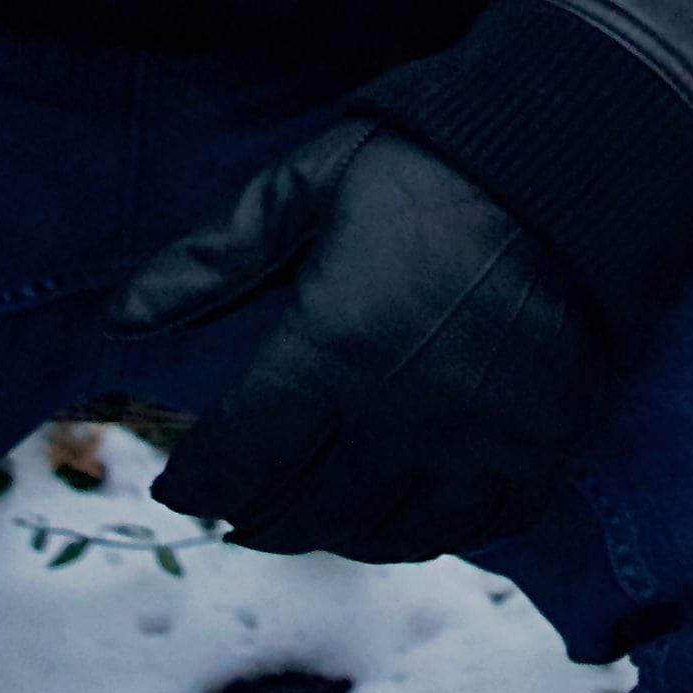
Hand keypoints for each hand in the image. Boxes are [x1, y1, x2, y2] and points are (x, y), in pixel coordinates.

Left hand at [109, 120, 605, 558]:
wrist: (575, 155)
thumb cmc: (427, 163)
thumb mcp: (305, 187)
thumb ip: (211, 260)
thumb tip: (118, 319)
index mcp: (333, 349)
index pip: (237, 462)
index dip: (195, 484)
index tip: (180, 481)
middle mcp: (403, 415)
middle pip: (302, 516)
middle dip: (255, 514)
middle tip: (243, 497)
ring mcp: (479, 441)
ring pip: (384, 537)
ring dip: (335, 533)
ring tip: (316, 506)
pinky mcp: (543, 447)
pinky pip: (476, 529)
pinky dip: (430, 530)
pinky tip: (406, 508)